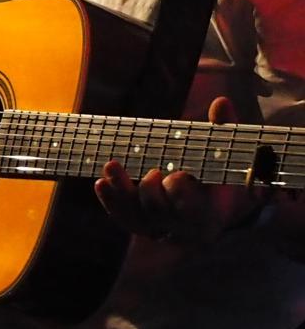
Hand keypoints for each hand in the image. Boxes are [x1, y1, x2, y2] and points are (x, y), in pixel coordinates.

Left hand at [93, 97, 259, 243]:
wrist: (209, 213)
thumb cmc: (218, 179)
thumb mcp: (227, 158)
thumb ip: (223, 131)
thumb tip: (220, 101)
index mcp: (208, 213)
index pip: (192, 208)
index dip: (181, 192)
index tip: (178, 175)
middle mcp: (180, 226)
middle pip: (158, 211)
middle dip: (151, 191)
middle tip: (153, 173)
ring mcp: (157, 227)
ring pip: (134, 214)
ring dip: (120, 190)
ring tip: (111, 165)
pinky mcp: (139, 225)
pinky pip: (122, 217)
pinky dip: (110, 201)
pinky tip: (100, 182)